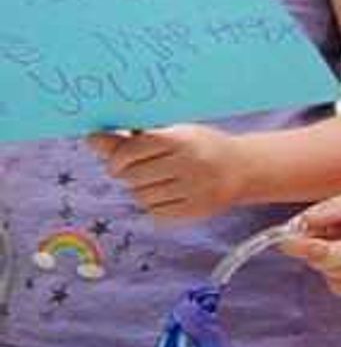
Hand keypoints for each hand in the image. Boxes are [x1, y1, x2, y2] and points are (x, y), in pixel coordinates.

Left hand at [91, 125, 253, 223]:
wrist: (243, 168)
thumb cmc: (198, 146)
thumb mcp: (170, 134)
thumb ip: (130, 139)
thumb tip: (90, 139)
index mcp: (180, 139)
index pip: (132, 150)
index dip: (117, 158)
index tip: (117, 162)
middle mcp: (189, 164)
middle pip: (133, 176)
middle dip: (129, 175)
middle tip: (142, 172)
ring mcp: (194, 189)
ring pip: (141, 196)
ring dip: (141, 191)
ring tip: (159, 183)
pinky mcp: (196, 210)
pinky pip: (155, 212)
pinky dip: (154, 205)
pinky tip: (168, 195)